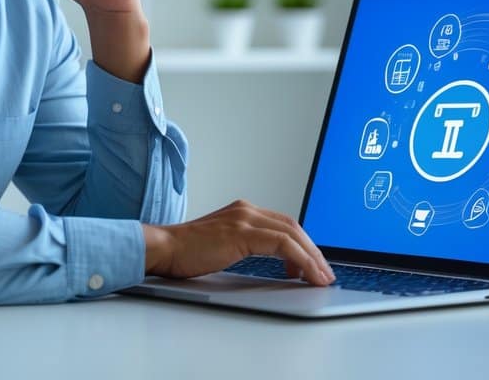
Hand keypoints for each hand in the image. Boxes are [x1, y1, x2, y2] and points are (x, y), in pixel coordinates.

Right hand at [142, 200, 335, 286]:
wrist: (163, 249)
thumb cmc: (186, 253)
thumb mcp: (223, 246)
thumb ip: (247, 246)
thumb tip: (276, 265)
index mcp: (242, 212)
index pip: (284, 225)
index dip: (304, 245)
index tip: (314, 266)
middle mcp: (246, 210)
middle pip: (293, 227)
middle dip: (314, 252)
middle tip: (325, 273)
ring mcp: (244, 219)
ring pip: (292, 234)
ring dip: (311, 258)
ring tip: (320, 277)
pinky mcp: (241, 233)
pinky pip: (282, 245)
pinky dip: (299, 260)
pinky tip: (304, 274)